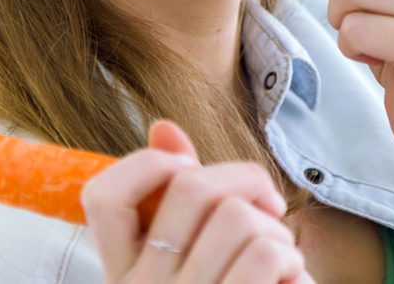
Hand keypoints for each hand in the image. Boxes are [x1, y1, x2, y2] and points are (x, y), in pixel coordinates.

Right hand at [81, 120, 313, 282]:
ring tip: (279, 255)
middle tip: (266, 204)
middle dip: (245, 180)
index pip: (102, 197)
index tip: (188, 170)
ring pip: (238, 215)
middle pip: (192, 187)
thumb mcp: (184, 263)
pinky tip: (289, 280)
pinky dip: (291, 256)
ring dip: (275, 226)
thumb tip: (163, 125)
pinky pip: (268, 252)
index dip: (148, 164)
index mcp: (124, 274)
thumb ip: (173, 197)